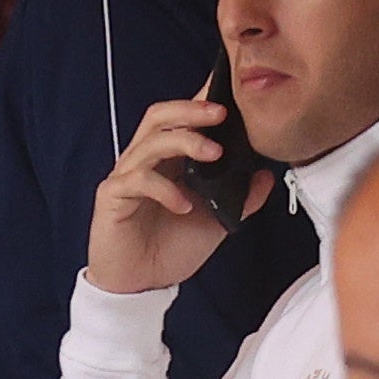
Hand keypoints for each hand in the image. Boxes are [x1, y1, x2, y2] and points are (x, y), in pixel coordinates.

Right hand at [82, 92, 269, 297]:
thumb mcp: (216, 222)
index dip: (201, 101)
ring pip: (151, 142)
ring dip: (185, 141)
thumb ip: (240, 198)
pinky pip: (138, 180)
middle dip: (191, 109)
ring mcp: (127, 177)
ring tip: (214, 154)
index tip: (228, 91)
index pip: (181, 119)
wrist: (138, 288)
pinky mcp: (113, 197)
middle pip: (160, 116)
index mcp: (168, 161)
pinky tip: (183, 204)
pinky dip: (165, 188)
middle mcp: (145, 161)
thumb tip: (265, 175)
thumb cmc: (169, 250)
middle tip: (221, 113)